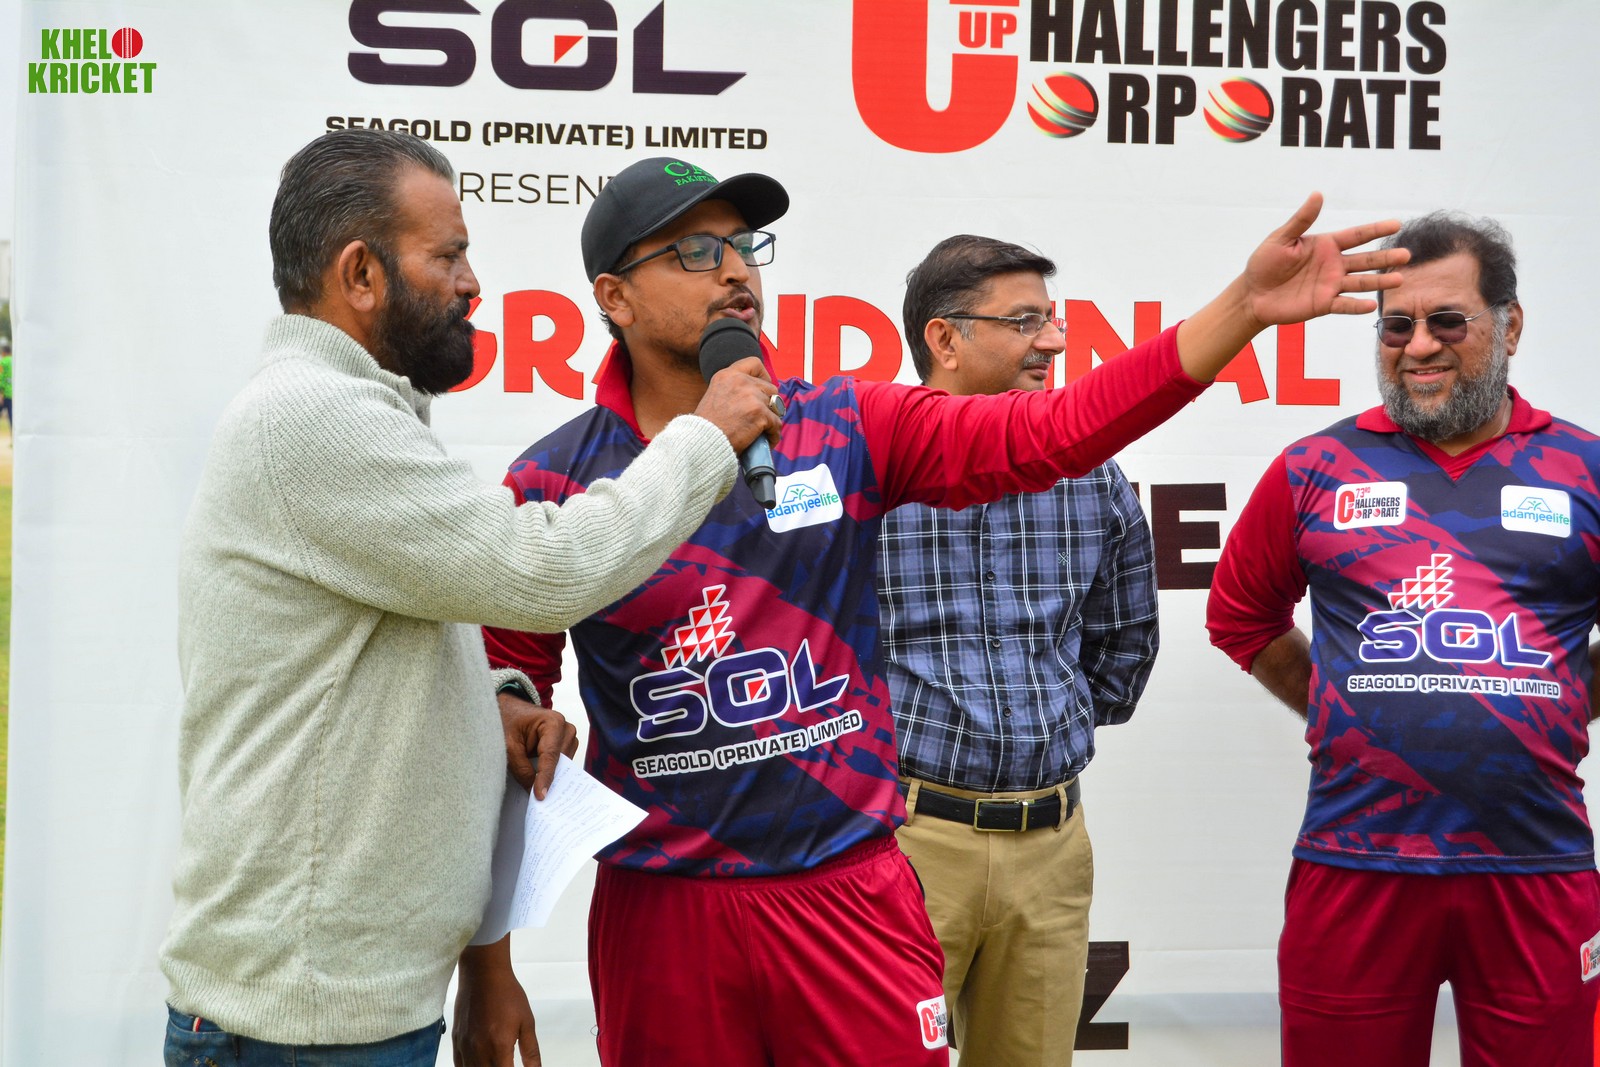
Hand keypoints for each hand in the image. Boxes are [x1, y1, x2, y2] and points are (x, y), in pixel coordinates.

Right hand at [454, 938, 539, 1066]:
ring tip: (496, 1063)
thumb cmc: (507, 994)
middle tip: (507, 1064)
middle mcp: (479, 1050)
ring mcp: (464, 1046)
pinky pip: (459, 1065)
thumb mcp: (527, 1022)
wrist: (483, 973)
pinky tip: (479, 1065)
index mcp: (499, 1046)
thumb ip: (531, 1051)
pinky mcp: (456, 1040)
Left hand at [499, 691, 577, 799]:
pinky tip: (542, 783)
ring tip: (540, 792)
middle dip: (551, 779)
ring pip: (563, 764)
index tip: (541, 796)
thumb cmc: (508, 721)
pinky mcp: (565, 744)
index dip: (545, 778)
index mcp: (553, 722)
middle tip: (539, 800)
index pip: (550, 756)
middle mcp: (566, 728)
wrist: (509, 709)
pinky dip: (552, 772)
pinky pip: (561, 762)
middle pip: (560, 761)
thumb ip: (521, 768)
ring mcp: (568, 736)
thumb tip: (532, 790)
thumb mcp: (508, 745)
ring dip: (552, 775)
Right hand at [693, 355, 781, 452]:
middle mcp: (741, 381)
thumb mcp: (715, 395)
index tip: (764, 387)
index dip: (764, 376)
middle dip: (769, 402)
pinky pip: (776, 423)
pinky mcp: (760, 413)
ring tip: (764, 430)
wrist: (703, 442)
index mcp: (727, 375)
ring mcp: (752, 396)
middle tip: (763, 416)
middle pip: (770, 388)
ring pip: (775, 406)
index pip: (754, 363)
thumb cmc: (707, 426)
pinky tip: (766, 441)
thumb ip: (734, 391)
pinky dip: (773, 434)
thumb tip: (755, 395)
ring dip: (772, 419)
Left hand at [1240, 192, 1410, 327]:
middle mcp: (1333, 265)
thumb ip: (1301, 220)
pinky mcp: (1323, 304)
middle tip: (1406, 255)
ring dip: (1379, 281)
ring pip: (1361, 282)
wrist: (1253, 295)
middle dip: (1386, 257)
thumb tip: (1317, 194)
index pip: (1356, 236)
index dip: (1376, 230)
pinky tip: (1372, 305)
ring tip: (1399, 279)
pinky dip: (1357, 306)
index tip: (1396, 224)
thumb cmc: (1264, 263)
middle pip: (1365, 260)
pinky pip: (1344, 305)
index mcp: (1325, 245)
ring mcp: (1330, 285)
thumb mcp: (1281, 239)